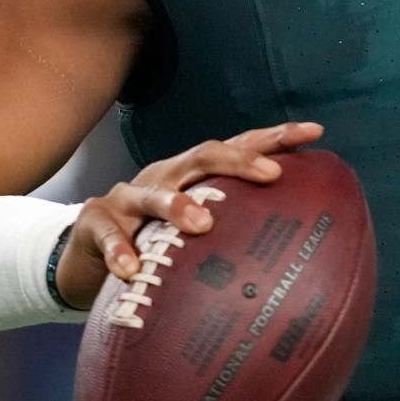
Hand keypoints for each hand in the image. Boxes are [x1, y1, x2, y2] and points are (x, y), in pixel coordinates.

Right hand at [53, 123, 322, 309]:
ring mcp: (126, 197)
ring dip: (177, 205)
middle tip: (271, 175)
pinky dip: (120, 250)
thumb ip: (231, 238)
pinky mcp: (93, 221)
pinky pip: (108, 233)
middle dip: (239, 161)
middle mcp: (163, 177)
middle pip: (203, 157)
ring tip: (201, 224)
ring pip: (154, 192)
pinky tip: (132, 268)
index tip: (314, 132)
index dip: (274, 138)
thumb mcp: (191, 237)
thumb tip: (294, 265)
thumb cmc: (153, 248)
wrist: (85, 263)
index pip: (236, 149)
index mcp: (191, 177)